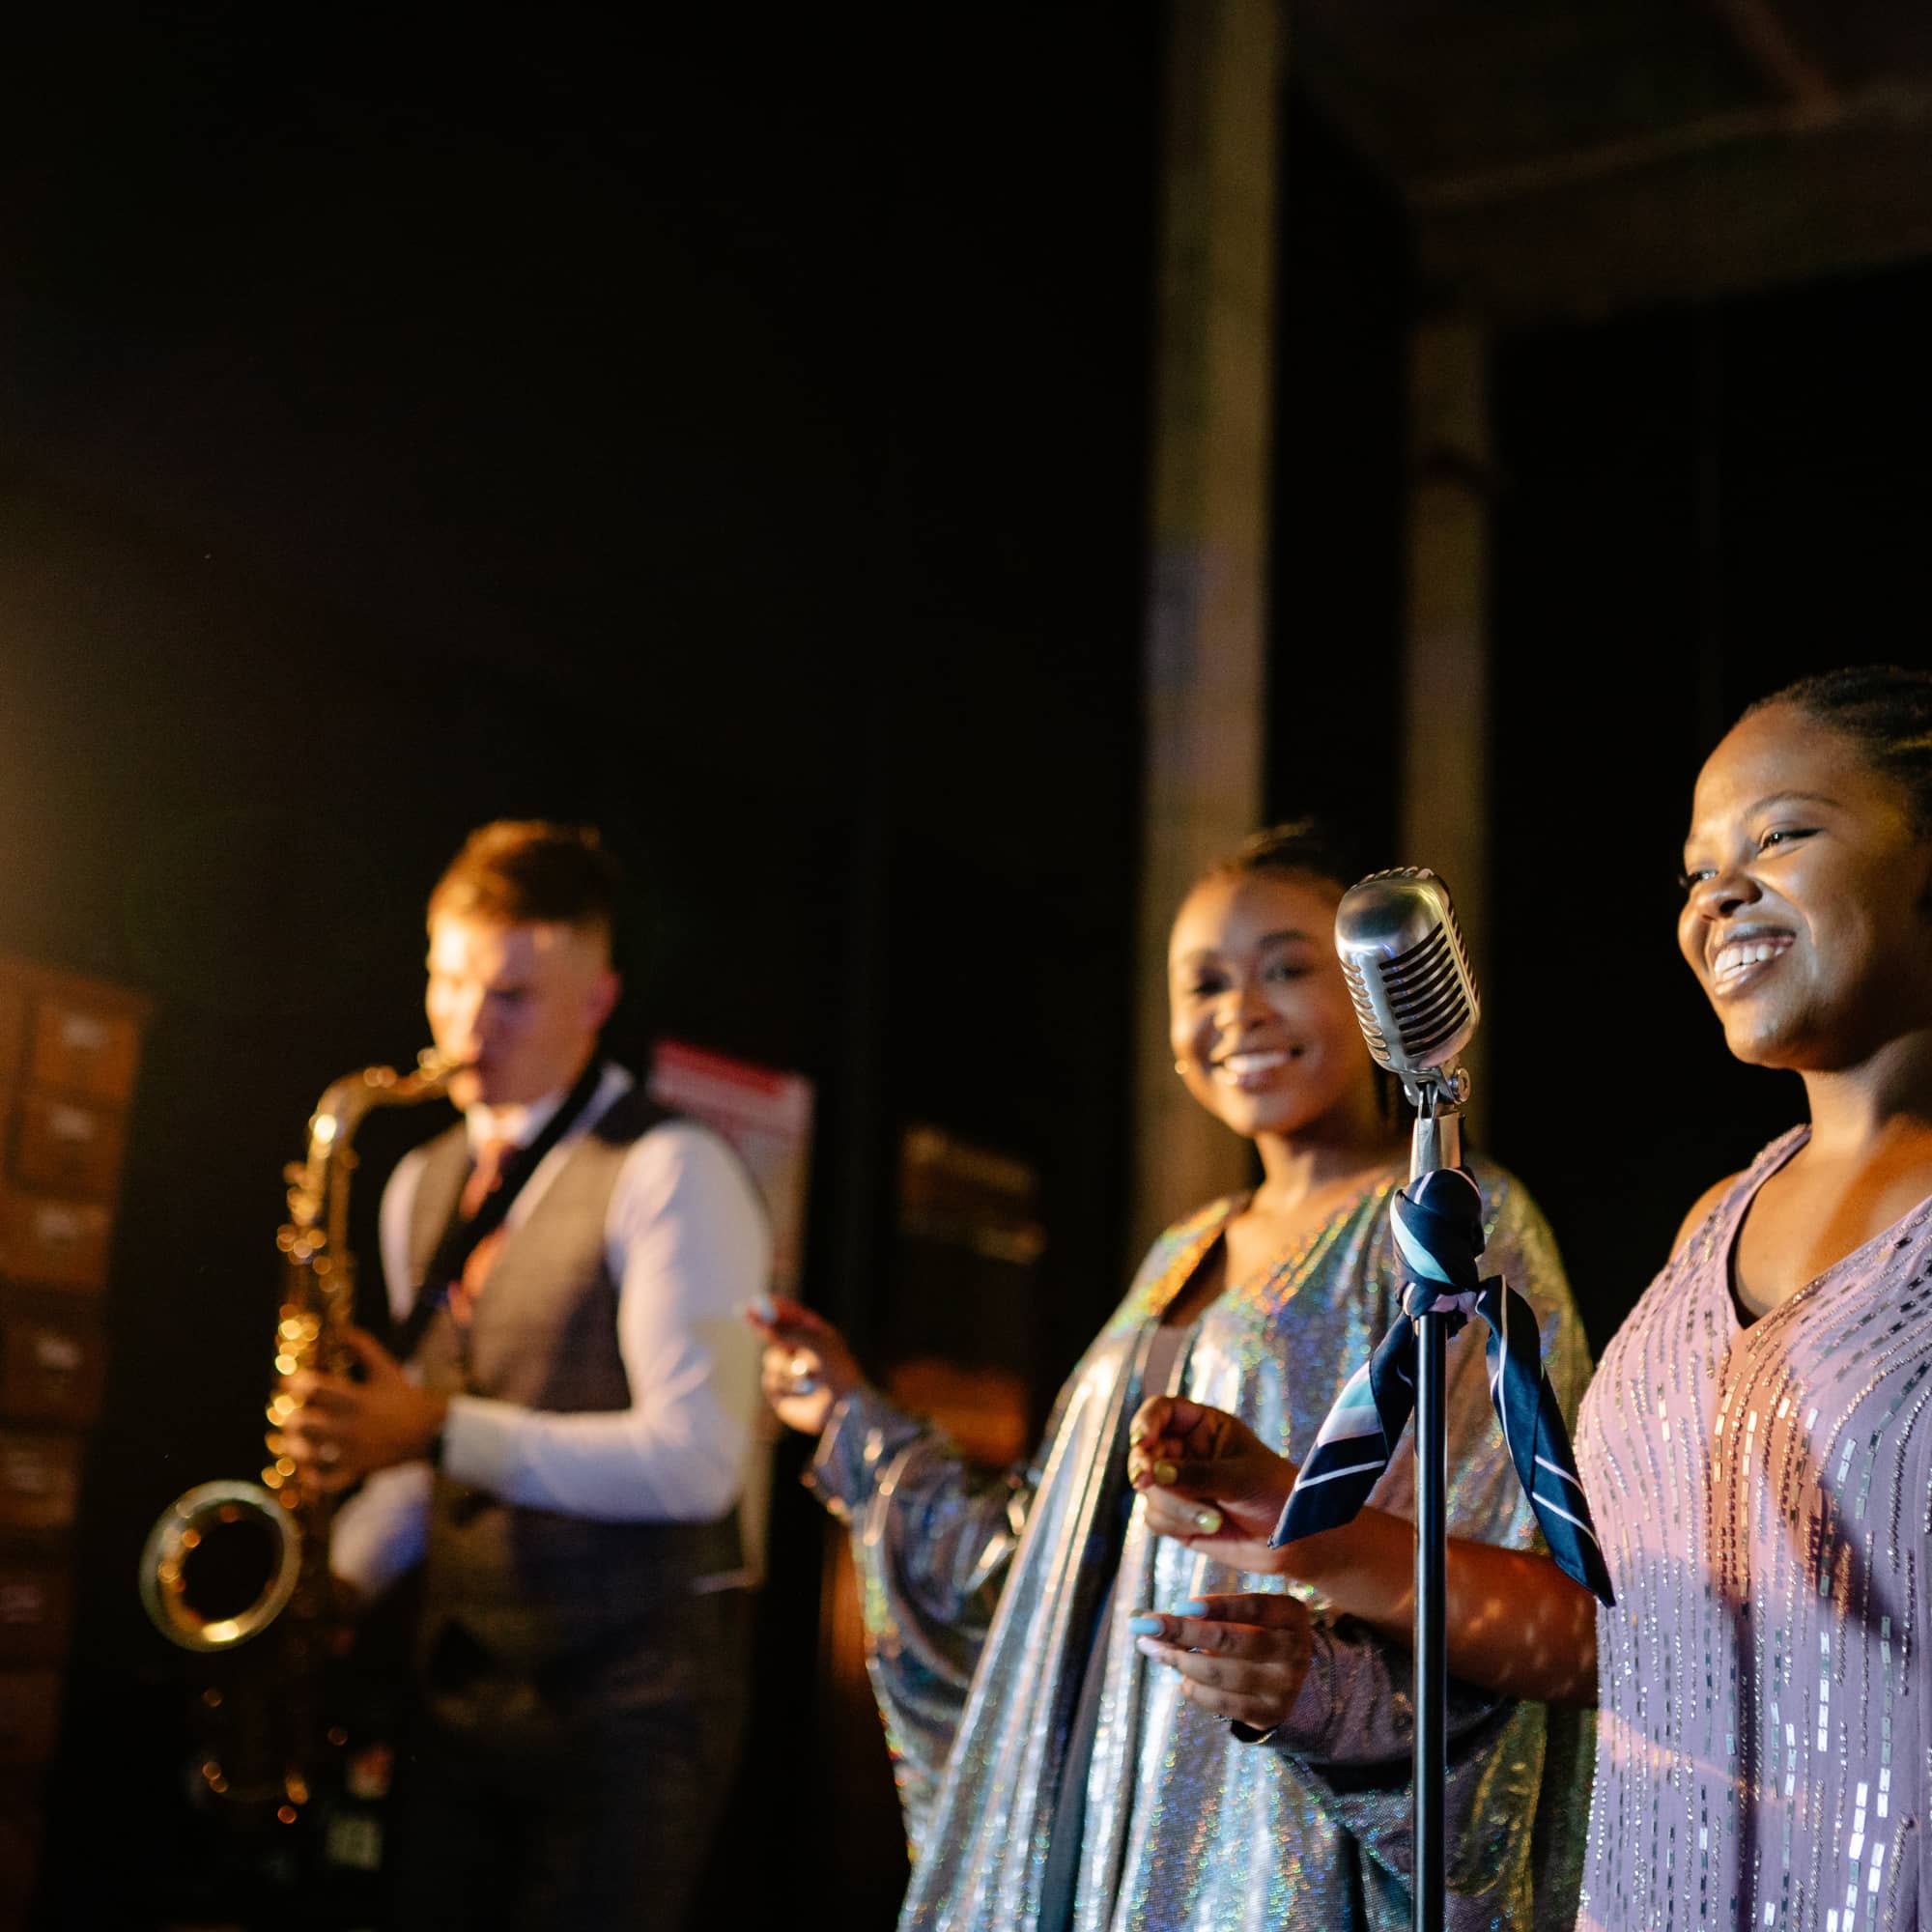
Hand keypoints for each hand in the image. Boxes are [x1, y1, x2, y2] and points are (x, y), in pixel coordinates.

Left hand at [285, 1326, 448, 1489]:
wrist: (430, 1430)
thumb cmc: (405, 1396)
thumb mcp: (386, 1369)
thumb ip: (363, 1346)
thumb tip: (341, 1327)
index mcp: (358, 1399)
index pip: (318, 1389)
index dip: (299, 1383)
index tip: (290, 1381)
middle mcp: (353, 1426)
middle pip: (308, 1423)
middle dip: (292, 1418)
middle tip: (288, 1415)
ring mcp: (354, 1451)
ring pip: (312, 1453)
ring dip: (296, 1446)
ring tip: (292, 1440)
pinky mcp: (358, 1469)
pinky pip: (329, 1481)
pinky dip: (314, 1478)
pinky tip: (308, 1469)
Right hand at [745, 1295, 865, 1435]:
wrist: (843, 1407)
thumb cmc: (838, 1371)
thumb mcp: (816, 1343)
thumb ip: (789, 1332)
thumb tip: (765, 1323)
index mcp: (815, 1336)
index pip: (790, 1316)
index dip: (772, 1308)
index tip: (758, 1301)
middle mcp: (800, 1352)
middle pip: (773, 1333)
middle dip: (760, 1323)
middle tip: (745, 1312)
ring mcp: (790, 1372)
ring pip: (771, 1358)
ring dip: (784, 1365)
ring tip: (805, 1376)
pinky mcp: (781, 1393)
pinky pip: (769, 1380)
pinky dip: (783, 1385)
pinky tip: (800, 1393)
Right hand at [1127, 1396, 1297, 1542]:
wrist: (1291, 1539)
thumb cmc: (1274, 1494)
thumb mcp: (1239, 1478)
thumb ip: (1196, 1475)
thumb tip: (1154, 1474)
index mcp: (1203, 1426)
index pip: (1161, 1411)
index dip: (1146, 1422)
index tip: (1142, 1440)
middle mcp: (1185, 1451)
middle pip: (1145, 1452)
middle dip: (1147, 1469)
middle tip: (1147, 1481)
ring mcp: (1178, 1484)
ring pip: (1149, 1489)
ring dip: (1175, 1507)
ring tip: (1215, 1520)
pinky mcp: (1177, 1516)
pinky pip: (1155, 1517)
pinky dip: (1178, 1525)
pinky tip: (1210, 1529)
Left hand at [1130, 1592, 1312, 1733]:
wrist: (1289, 1678)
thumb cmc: (1257, 1632)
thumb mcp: (1249, 1615)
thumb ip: (1213, 1614)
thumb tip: (1156, 1622)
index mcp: (1289, 1615)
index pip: (1252, 1607)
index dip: (1217, 1606)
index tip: (1180, 1606)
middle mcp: (1293, 1650)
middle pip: (1231, 1640)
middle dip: (1184, 1632)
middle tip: (1147, 1625)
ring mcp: (1283, 1686)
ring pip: (1220, 1673)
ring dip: (1180, 1660)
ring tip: (1155, 1649)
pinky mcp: (1268, 1713)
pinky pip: (1221, 1704)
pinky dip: (1194, 1689)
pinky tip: (1180, 1677)